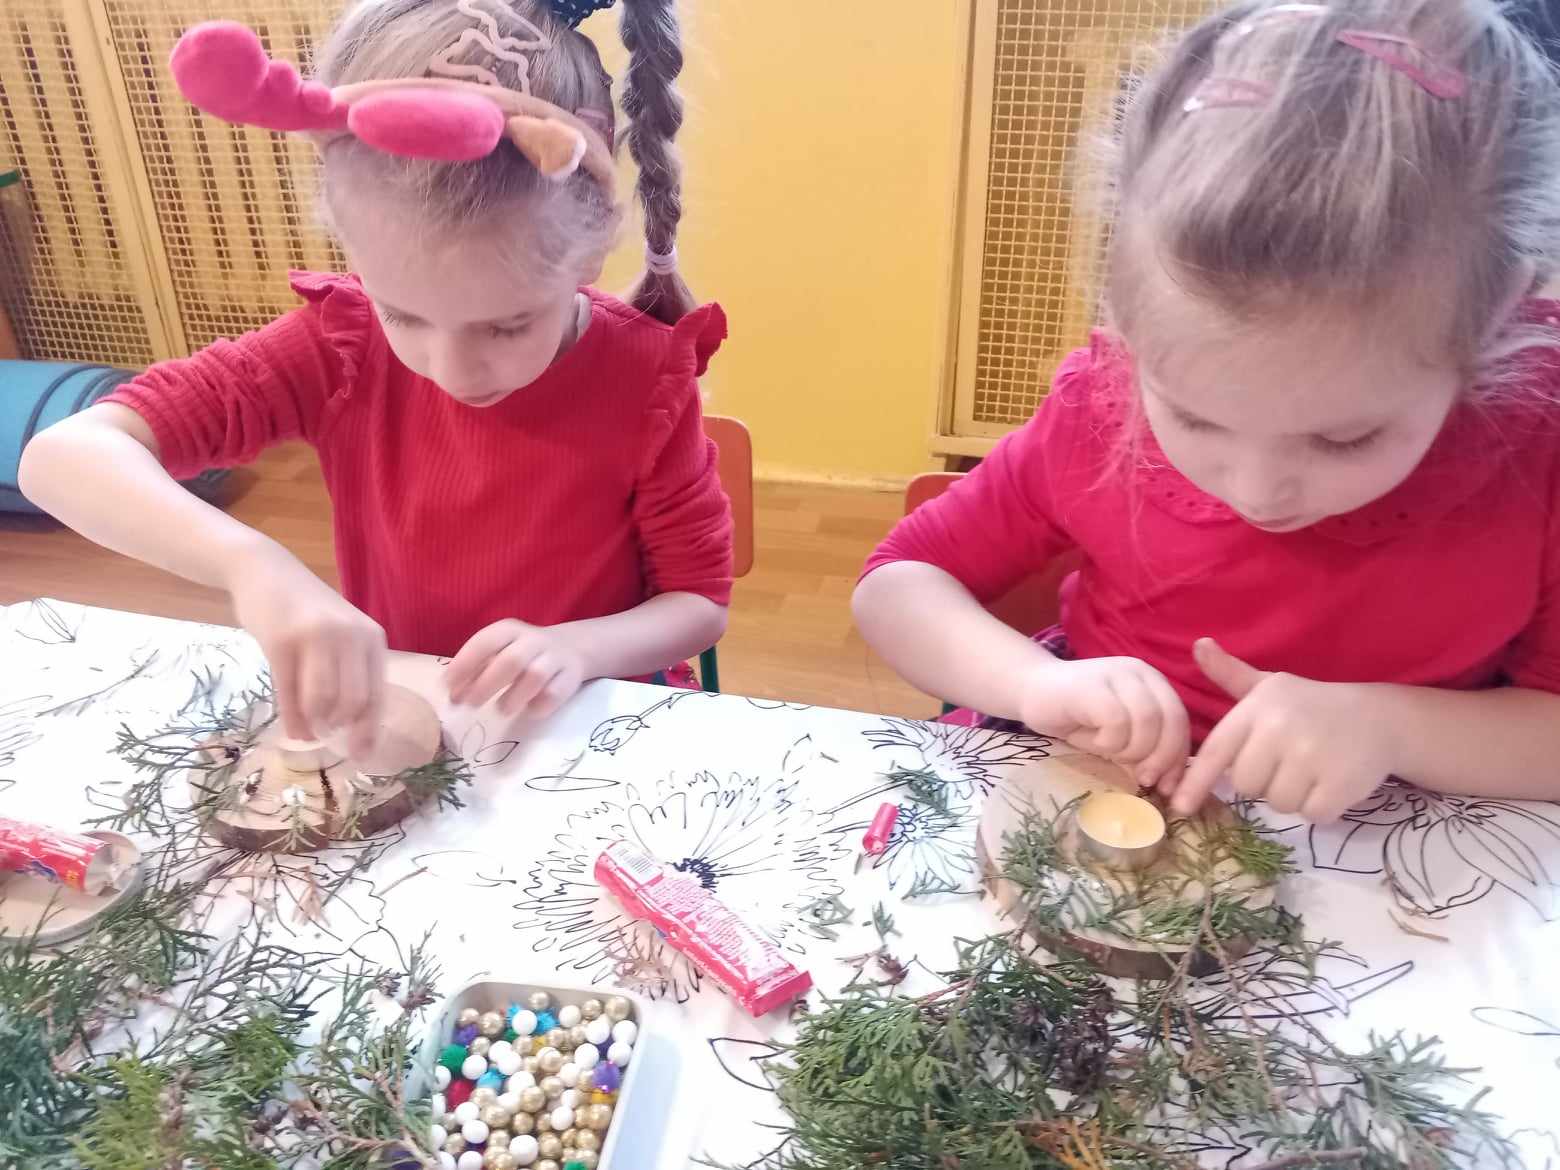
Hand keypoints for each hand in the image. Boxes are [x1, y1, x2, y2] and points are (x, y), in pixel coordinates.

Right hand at [225, 542, 386, 752]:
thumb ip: (353, 669)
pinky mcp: (281, 643)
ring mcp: (314, 638)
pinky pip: (290, 694)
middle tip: (328, 736)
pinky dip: (293, 720)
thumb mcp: (342, 632)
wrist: (265, 572)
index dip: (370, 728)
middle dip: (341, 728)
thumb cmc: (306, 609)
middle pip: (353, 702)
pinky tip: (294, 730)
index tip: (363, 753)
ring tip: (310, 730)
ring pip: (322, 701)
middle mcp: (349, 636)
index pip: (378, 692)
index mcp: (371, 637)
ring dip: (315, 725)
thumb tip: (357, 725)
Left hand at [446, 620, 586, 719]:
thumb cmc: (521, 653)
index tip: (448, 687)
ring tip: (501, 710)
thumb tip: (452, 693)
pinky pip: (555, 693)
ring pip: (535, 675)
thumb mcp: (499, 651)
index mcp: (509, 630)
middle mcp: (533, 640)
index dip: (465, 664)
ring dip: (514, 696)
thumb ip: (475, 669)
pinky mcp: (570, 677)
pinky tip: (529, 711)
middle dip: (486, 685)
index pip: (485, 642)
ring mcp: (554, 658)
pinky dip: (540, 705)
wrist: (570, 648)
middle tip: (469, 704)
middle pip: (511, 660)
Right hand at [1017, 656, 1190, 788]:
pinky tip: (1091, 740)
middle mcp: (1139, 672)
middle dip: (1160, 758)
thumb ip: (1147, 748)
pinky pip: (1116, 721)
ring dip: (1131, 749)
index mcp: (1152, 682)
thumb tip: (1172, 785)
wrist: (1030, 691)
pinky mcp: (1092, 685)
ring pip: (1146, 722)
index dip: (1178, 757)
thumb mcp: (1121, 736)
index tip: (1166, 786)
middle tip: (1143, 778)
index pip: (1180, 720)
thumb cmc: (1077, 718)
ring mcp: (1115, 674)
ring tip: (1108, 751)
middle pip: (1170, 720)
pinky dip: (1108, 742)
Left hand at [1171, 638, 1395, 820]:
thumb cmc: (1311, 704)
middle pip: (1246, 786)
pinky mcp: (1339, 784)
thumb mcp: (1269, 686)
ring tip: (1312, 769)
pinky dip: (1321, 807)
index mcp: (1256, 710)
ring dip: (1293, 796)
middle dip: (1264, 782)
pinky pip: (1312, 815)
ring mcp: (1310, 758)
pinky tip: (1332, 782)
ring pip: (1278, 804)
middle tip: (1288, 761)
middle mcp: (1278, 731)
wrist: (1377, 717)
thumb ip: (1230, 674)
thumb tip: (1198, 645)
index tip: (1179, 806)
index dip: (1195, 782)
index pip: (1217, 752)